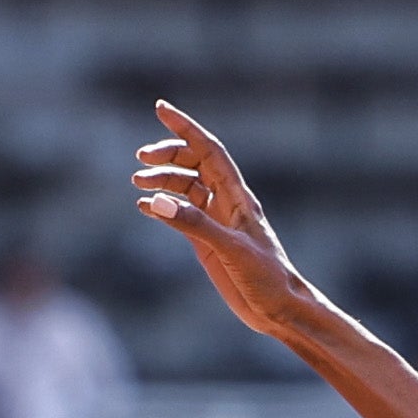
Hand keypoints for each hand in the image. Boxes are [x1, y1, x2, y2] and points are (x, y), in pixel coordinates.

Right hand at [132, 104, 332, 347]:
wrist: (280, 309)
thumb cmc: (268, 278)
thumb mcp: (231, 249)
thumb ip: (194, 225)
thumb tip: (157, 201)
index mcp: (237, 197)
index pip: (208, 151)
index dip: (185, 128)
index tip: (160, 108)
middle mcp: (226, 203)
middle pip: (193, 164)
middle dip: (167, 155)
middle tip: (140, 159)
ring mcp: (216, 222)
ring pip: (184, 188)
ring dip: (161, 181)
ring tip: (136, 183)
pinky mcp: (208, 243)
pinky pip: (180, 216)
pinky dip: (161, 207)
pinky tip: (144, 207)